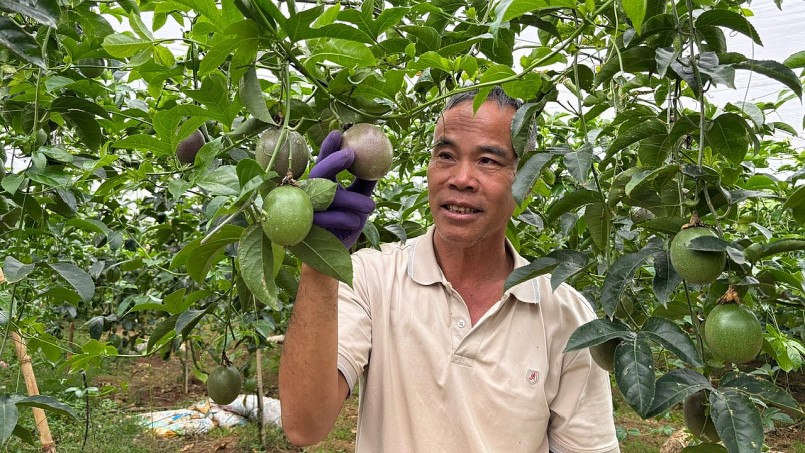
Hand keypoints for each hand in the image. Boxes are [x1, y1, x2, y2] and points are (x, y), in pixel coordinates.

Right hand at [308, 130, 376, 247]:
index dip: (329, 146)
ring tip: (370, 207)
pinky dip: (343, 218)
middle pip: (318, 171)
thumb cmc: (346, 225)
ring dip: (350, 199)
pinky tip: (356, 222)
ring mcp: (307, 209)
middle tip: (351, 153)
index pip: (324, 161)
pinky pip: (325, 218)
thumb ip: (365, 183)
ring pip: (326, 196)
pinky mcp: (308, 227)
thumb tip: (380, 163)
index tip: (339, 132)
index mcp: (322, 184)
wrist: (334, 256)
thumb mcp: (358, 201)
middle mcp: (311, 193)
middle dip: (333, 160)